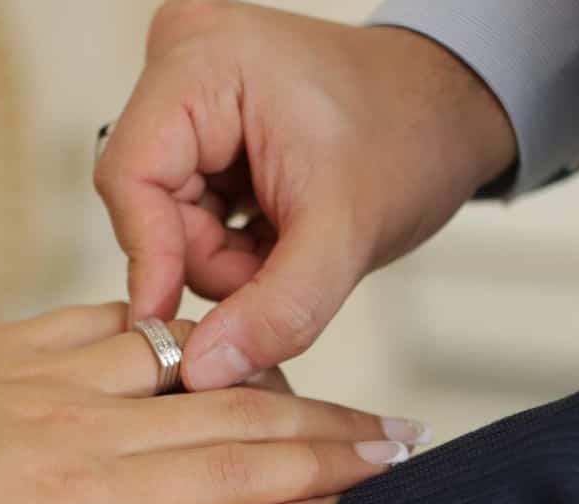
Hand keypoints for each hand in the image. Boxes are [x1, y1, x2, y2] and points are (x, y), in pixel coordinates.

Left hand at [0, 304, 406, 503]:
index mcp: (79, 491)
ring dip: (243, 372)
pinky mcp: (11, 343)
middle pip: (224, 406)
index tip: (388, 461)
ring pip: (175, 355)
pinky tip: (180, 347)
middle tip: (387, 430)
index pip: (231, 467)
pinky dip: (160, 336)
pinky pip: (107, 322)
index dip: (317, 465)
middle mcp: (77, 420)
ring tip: (305, 394)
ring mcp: (45, 371)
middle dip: (315, 418)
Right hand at [97, 0, 516, 388]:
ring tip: (287, 243)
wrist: (447, 118)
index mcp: (202, 60)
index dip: (151, 259)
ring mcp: (189, 93)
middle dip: (211, 259)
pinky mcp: (200, 125)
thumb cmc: (410, 140)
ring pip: (167, 218)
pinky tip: (275, 231)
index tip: (167, 323)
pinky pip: (186, 212)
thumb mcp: (345, 236)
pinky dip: (231, 243)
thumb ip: (275, 311)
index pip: (130, 177)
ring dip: (225, 257)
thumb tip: (201, 369)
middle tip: (275, 267)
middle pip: (147, 203)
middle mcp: (182, 62)